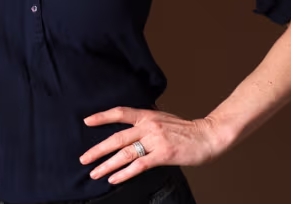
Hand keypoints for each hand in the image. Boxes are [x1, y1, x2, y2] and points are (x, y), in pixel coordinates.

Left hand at [78, 107, 225, 184]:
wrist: (207, 136)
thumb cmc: (185, 129)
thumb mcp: (163, 118)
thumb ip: (146, 120)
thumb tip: (131, 121)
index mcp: (147, 115)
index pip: (120, 112)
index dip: (102, 117)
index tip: (86, 121)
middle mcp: (148, 125)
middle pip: (117, 137)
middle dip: (98, 149)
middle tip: (83, 158)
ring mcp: (155, 140)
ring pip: (125, 153)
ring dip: (107, 164)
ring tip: (95, 173)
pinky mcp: (163, 155)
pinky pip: (139, 165)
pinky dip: (124, 173)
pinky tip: (114, 178)